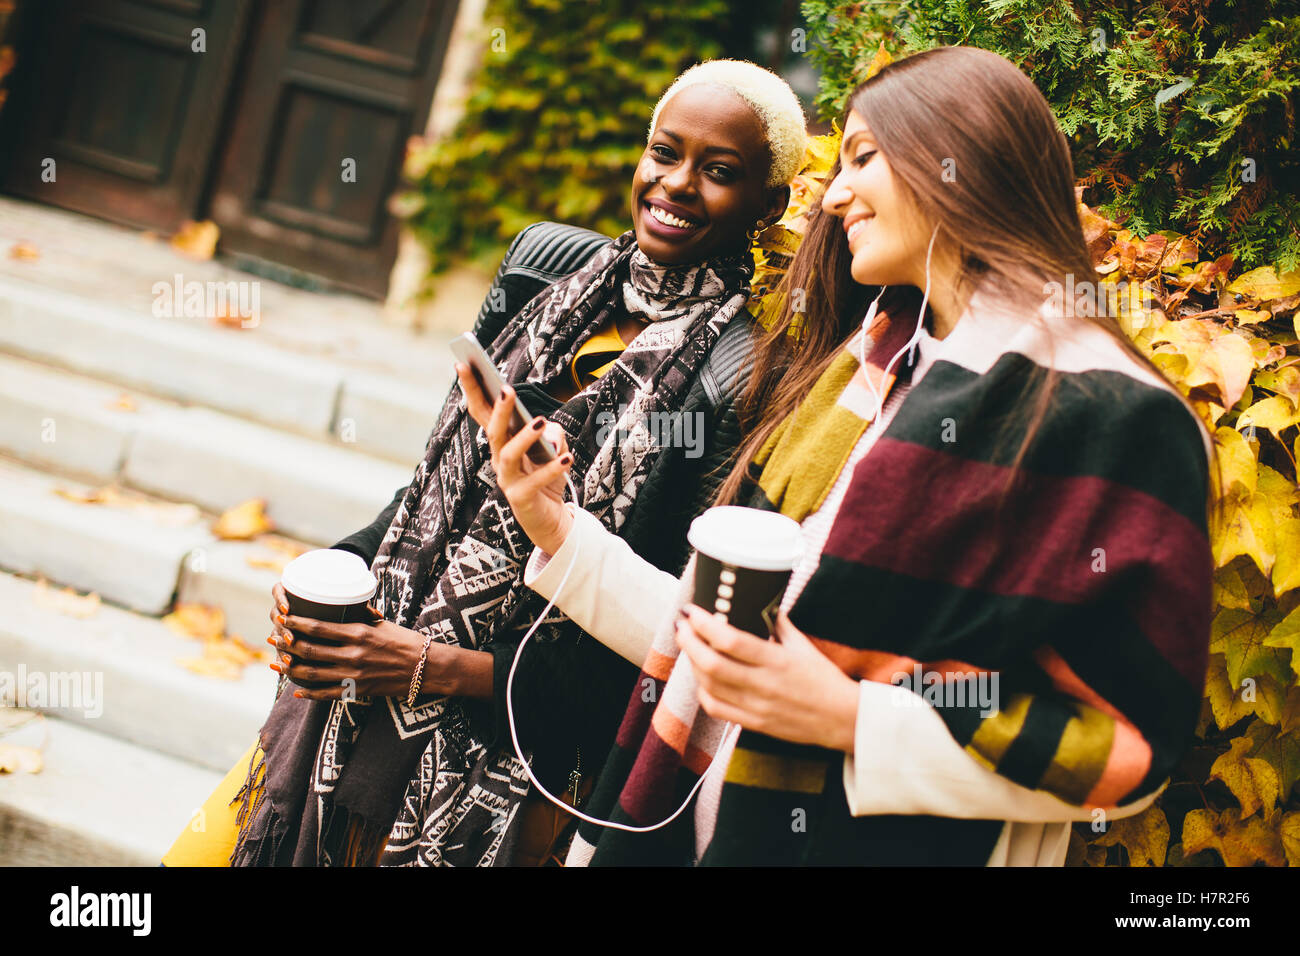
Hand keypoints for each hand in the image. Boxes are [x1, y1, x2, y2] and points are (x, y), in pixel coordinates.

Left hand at [265, 584, 480, 700]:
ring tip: (277, 664)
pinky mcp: (358, 691)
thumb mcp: (381, 624)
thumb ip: (359, 618)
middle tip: (273, 639)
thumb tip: (341, 605)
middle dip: (287, 645)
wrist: (426, 667)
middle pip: (310, 651)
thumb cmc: (405, 641)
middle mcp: (354, 654)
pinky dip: (309, 694)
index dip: (296, 624)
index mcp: (359, 633)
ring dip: (291, 669)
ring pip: (313, 674)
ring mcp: (355, 675)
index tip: (283, 618)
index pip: (319, 627)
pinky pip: (327, 695)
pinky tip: (297, 691)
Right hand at [456, 362, 575, 554]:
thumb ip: (552, 434)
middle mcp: (498, 459)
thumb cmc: (547, 479)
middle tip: (506, 389)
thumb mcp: (554, 450)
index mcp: (501, 442)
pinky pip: (534, 481)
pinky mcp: (520, 498)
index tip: (463, 363)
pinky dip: (551, 469)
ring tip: (541, 421)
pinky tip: (567, 458)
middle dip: (498, 409)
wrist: (550, 520)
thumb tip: (547, 427)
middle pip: (491, 430)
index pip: (483, 412)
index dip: (472, 389)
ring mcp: (507, 479)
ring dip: (523, 436)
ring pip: (508, 454)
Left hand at [675, 605, 859, 752]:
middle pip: (710, 664)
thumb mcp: (803, 646)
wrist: (842, 720)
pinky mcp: (753, 724)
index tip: (692, 610)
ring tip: (689, 646)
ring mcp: (756, 707)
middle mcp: (763, 685)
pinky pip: (716, 708)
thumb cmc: (824, 679)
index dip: (703, 624)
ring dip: (692, 663)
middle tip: (682, 625)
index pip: (730, 640)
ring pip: (708, 686)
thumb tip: (762, 602)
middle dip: (688, 641)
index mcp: (777, 661)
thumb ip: (779, 624)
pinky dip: (703, 691)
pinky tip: (702, 677)